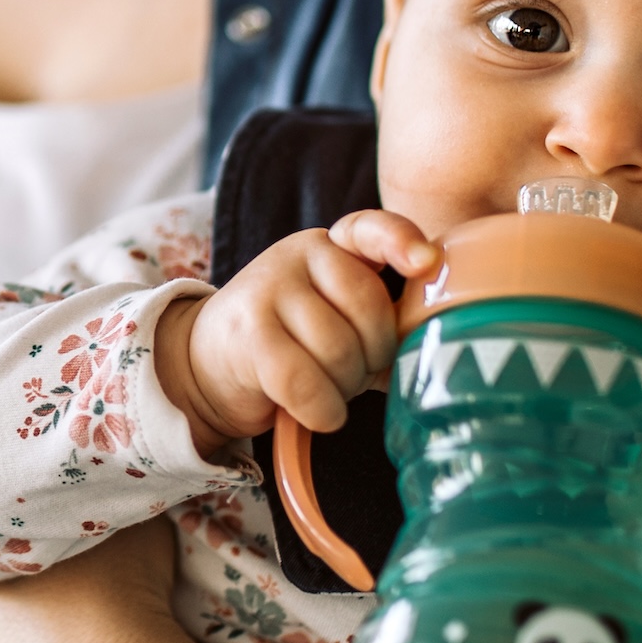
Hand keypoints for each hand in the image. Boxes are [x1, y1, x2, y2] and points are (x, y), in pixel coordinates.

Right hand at [152, 213, 438, 453]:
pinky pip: (305, 381)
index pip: (369, 229)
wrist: (206, 365)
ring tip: (329, 390)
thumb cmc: (291, 346)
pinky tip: (319, 413)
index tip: (425, 261)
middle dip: (373, 354)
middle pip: (366, 305)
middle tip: (356, 372)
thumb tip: (435, 347)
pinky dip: (322, 409)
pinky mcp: (247, 335)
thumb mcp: (334, 316)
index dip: (400, 241)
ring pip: (338, 350)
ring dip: (345, 389)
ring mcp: (267, 290)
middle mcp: (297, 255)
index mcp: (330, 246)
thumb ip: (380, 319)